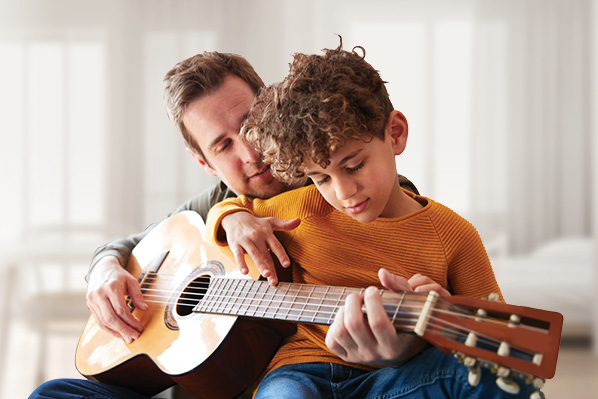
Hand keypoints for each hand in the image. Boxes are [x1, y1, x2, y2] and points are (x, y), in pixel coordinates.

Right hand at [86, 256, 147, 342]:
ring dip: (116, 332)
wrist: (101, 268)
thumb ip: (138, 295)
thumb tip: (144, 308)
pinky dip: (108, 329)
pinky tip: (118, 334)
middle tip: (134, 337)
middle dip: (124, 330)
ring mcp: (92, 300)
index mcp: (111, 287)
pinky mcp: (89, 305)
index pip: (121, 310)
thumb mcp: (131, 280)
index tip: (139, 328)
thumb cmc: (118, 275)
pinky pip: (99, 321)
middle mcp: (99, 294)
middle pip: (111, 318)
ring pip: (103, 322)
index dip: (131, 321)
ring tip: (128, 338)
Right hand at [221, 212, 299, 284]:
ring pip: (254, 255)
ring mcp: (246, 241)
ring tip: (266, 276)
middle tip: (274, 280)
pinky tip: (245, 272)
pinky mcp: (235, 245)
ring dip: (260, 266)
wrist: (236, 217)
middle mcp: (257, 237)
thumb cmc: (256, 223)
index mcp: (267, 233)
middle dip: (270, 268)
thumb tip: (299, 220)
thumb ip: (285, 224)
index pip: (276, 245)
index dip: (281, 255)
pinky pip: (238, 255)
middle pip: (265, 254)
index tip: (287, 265)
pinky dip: (241, 263)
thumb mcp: (271, 222)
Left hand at [325, 269, 442, 366]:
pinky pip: (331, 342)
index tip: (372, 290)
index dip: (372, 301)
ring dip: (342, 312)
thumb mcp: (409, 305)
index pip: (378, 322)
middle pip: (354, 325)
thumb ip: (399, 286)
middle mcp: (375, 354)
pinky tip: (345, 318)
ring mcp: (359, 357)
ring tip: (351, 306)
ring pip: (340, 332)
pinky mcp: (346, 357)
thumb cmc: (403, 320)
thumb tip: (382, 272)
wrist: (398, 350)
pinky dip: (333, 326)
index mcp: (394, 345)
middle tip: (357, 295)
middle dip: (352, 302)